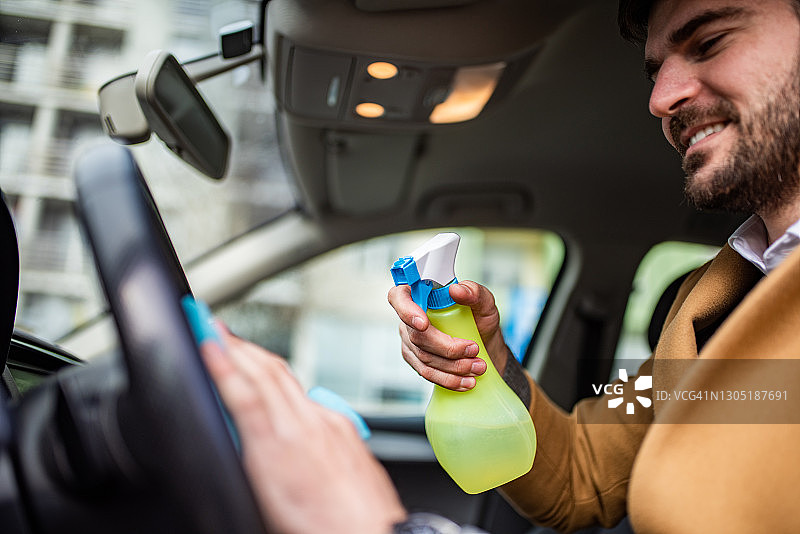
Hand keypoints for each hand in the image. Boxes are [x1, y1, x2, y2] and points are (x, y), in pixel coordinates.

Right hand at [201, 330, 406, 533]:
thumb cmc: (318, 530)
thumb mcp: (264, 501)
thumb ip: (248, 460)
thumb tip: (234, 434)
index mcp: (278, 449)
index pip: (244, 390)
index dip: (222, 361)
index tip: (206, 338)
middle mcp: (306, 427)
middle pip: (266, 373)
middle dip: (238, 346)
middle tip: (214, 326)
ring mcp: (328, 423)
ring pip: (288, 378)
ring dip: (259, 357)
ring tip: (239, 345)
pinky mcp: (345, 427)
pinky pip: (309, 393)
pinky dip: (285, 379)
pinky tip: (278, 380)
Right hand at [387, 280, 507, 390]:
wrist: (483, 343)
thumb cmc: (479, 319)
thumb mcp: (484, 302)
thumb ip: (474, 292)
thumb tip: (456, 290)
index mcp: (420, 295)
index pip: (399, 297)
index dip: (407, 311)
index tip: (424, 324)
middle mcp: (410, 317)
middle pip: (417, 336)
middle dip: (447, 348)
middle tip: (474, 350)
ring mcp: (410, 340)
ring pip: (423, 358)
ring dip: (452, 367)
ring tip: (478, 367)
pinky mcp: (415, 359)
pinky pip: (426, 373)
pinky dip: (448, 379)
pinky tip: (466, 381)